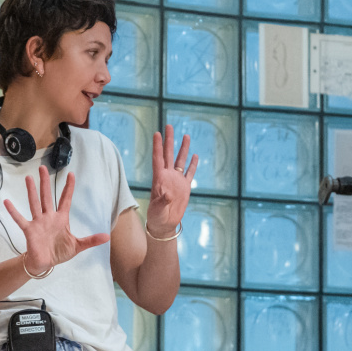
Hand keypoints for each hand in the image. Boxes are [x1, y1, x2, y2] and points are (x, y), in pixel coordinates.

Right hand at [4, 166, 109, 274]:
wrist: (45, 263)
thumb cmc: (59, 252)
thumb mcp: (78, 246)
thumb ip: (91, 240)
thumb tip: (108, 236)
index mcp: (61, 219)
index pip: (65, 200)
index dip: (68, 188)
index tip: (71, 174)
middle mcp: (49, 217)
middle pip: (47, 196)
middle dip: (45, 183)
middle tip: (43, 167)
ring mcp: (38, 222)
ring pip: (35, 203)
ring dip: (31, 192)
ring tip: (28, 178)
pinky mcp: (29, 230)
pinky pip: (20, 219)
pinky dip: (13, 212)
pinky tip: (7, 202)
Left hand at [146, 123, 198, 237]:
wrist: (164, 224)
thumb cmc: (157, 217)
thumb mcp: (157, 209)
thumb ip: (162, 201)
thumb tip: (168, 194)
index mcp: (159, 179)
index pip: (158, 159)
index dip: (157, 146)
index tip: (157, 133)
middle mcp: (167, 176)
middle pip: (169, 154)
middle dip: (169, 140)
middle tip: (169, 126)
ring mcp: (176, 181)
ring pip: (180, 161)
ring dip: (183, 148)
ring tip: (185, 136)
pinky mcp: (185, 187)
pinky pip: (189, 173)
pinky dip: (192, 164)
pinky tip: (195, 155)